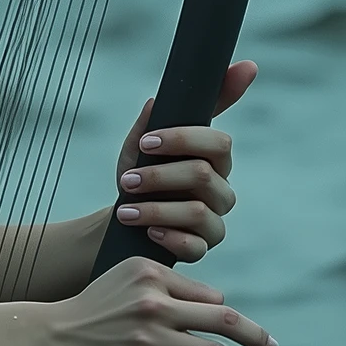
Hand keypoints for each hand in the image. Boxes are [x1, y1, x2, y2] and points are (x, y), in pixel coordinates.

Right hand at [43, 256, 277, 345]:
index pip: (209, 296)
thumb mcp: (126, 279)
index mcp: (152, 276)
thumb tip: (218, 303)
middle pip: (224, 320)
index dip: (224, 315)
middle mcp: (153, 303)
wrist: (50, 337)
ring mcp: (147, 338)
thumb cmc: (92, 308)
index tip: (238, 331)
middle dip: (256, 337)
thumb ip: (168, 286)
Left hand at [113, 60, 256, 261]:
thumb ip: (155, 119)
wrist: (124, 221)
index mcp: (214, 158)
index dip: (184, 139)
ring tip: (125, 209)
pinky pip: (195, 246)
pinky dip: (168, 237)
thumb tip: (156, 97)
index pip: (218, 141)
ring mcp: (215, 221)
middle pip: (204, 175)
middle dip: (160, 175)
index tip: (147, 141)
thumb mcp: (140, 144)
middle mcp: (221, 189)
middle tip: (127, 179)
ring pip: (199, 212)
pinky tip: (146, 231)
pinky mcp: (202, 248)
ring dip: (156, 209)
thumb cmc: (139, 175)